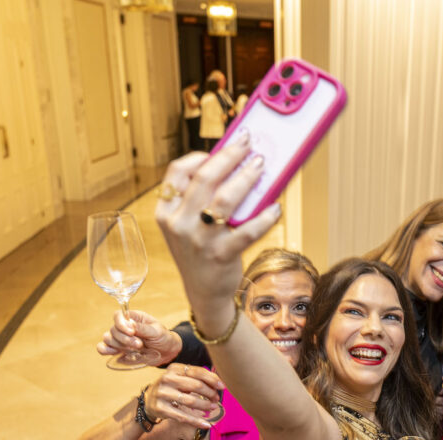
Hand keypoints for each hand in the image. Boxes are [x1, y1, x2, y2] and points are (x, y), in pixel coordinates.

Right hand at [97, 309, 180, 364]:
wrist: (167, 352)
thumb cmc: (163, 338)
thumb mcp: (157, 331)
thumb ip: (143, 328)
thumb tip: (129, 324)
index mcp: (133, 317)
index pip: (118, 315)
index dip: (121, 324)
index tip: (132, 332)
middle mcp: (124, 326)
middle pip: (113, 329)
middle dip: (125, 339)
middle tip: (140, 344)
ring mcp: (120, 338)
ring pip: (108, 339)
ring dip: (120, 346)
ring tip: (136, 349)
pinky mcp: (118, 349)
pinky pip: (103, 348)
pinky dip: (105, 351)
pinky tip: (115, 353)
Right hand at [143, 363, 224, 428]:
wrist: (148, 400)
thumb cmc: (171, 387)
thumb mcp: (180, 377)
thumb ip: (196, 377)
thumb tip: (219, 383)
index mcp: (174, 368)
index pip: (197, 371)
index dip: (212, 379)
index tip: (222, 386)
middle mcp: (167, 379)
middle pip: (196, 386)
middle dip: (210, 393)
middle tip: (216, 398)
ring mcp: (163, 394)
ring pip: (191, 401)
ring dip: (205, 406)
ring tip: (213, 407)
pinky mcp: (161, 409)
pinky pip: (183, 416)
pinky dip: (197, 421)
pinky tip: (207, 424)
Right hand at [155, 141, 281, 332]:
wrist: (204, 293)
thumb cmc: (200, 251)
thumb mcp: (187, 225)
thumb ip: (197, 199)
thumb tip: (232, 163)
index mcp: (166, 212)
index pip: (176, 172)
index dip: (198, 156)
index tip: (219, 149)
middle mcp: (179, 224)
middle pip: (204, 179)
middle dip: (229, 156)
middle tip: (248, 144)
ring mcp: (200, 240)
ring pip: (225, 199)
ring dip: (247, 178)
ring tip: (261, 166)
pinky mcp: (222, 255)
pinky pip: (248, 231)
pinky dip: (265, 217)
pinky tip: (275, 208)